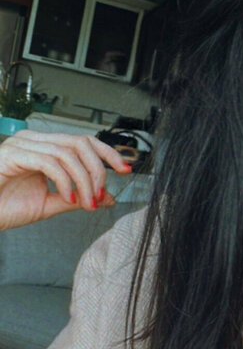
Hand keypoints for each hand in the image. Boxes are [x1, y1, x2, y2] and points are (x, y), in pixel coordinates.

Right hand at [0, 131, 132, 230]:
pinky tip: (68, 198)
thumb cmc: (6, 207)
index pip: (83, 141)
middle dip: (99, 168)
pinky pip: (50, 162)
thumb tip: (108, 197)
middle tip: (102, 194)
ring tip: (87, 202)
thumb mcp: (50, 204)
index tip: (125, 169)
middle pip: (80, 142)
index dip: (107, 153)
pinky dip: (65, 181)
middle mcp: (34, 141)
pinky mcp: (13, 154)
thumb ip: (79, 198)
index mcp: (44, 148)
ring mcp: (22, 144)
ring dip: (84, 180)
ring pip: (68, 152)